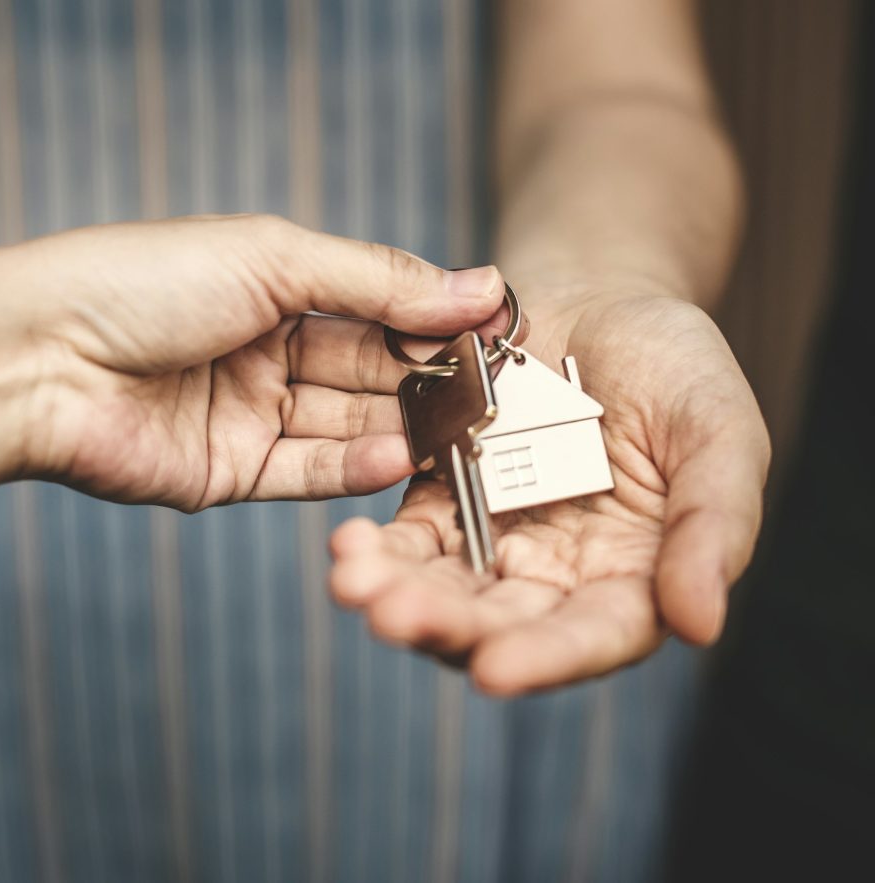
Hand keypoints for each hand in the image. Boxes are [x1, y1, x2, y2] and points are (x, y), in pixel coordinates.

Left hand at [0, 214, 509, 540]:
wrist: (41, 357)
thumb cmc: (146, 282)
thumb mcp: (274, 257)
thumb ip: (378, 280)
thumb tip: (477, 287)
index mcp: (274, 289)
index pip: (376, 308)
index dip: (433, 319)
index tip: (494, 331)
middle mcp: (266, 354)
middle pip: (367, 373)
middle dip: (426, 380)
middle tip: (491, 392)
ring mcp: (249, 417)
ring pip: (344, 427)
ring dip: (401, 428)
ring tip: (459, 432)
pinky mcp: (229, 474)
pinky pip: (305, 473)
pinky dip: (353, 469)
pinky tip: (398, 458)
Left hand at [328, 286, 770, 693]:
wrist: (602, 304)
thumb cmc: (675, 368)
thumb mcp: (718, 432)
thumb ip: (714, 524)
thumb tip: (699, 625)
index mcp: (631, 576)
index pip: (592, 635)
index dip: (546, 658)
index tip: (494, 671)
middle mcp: (557, 573)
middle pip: (500, 621)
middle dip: (445, 625)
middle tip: (392, 618)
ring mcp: (495, 537)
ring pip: (443, 586)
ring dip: (396, 592)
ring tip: (353, 582)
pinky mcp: (445, 498)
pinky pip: (409, 535)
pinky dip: (379, 546)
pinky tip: (348, 543)